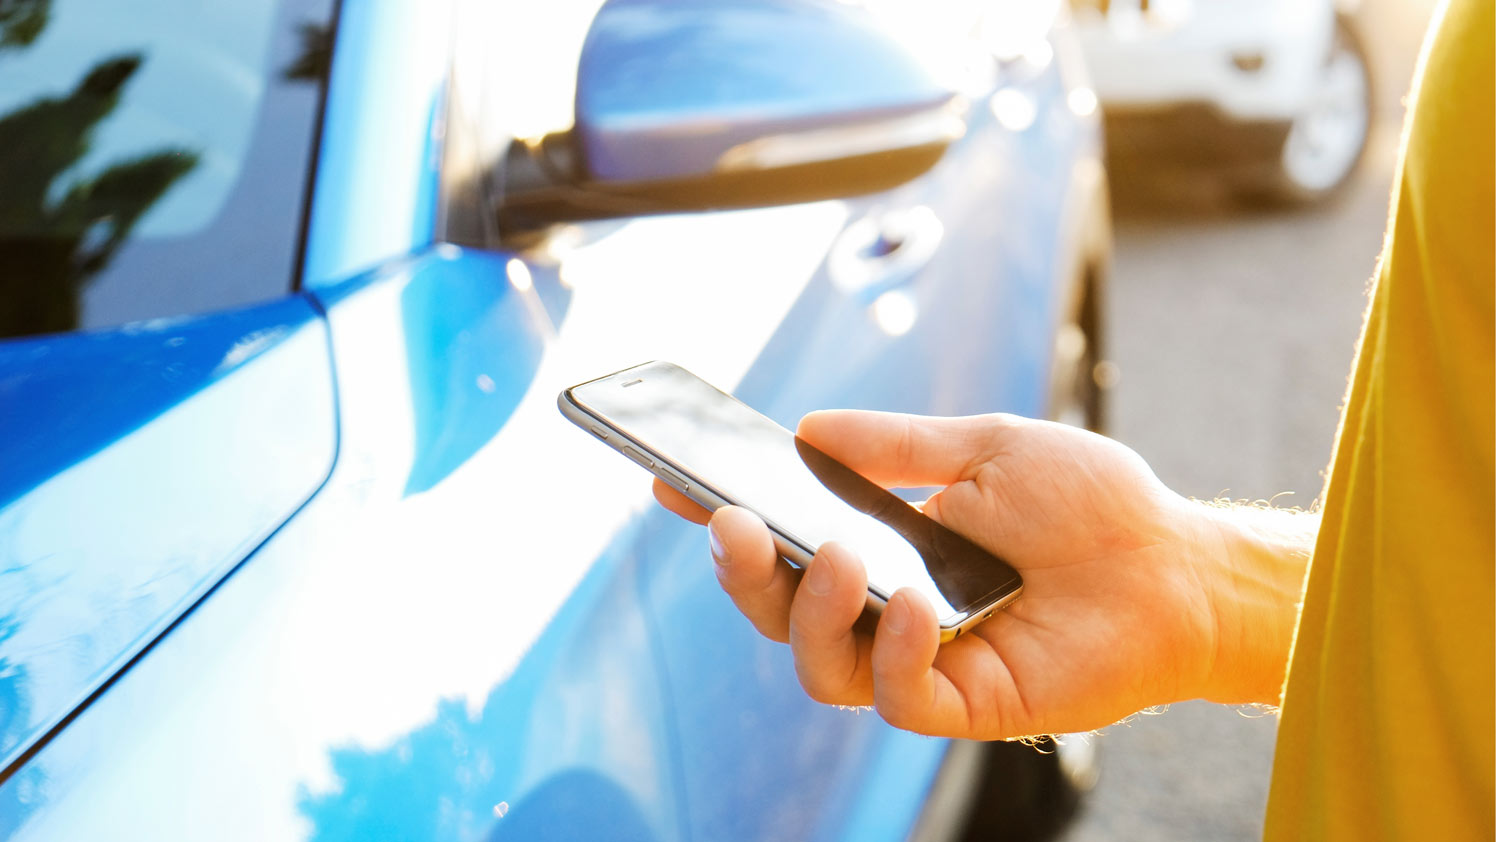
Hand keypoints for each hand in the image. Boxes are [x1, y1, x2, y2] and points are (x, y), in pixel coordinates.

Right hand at [654, 410, 1309, 739]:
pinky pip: (899, 696)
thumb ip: (895, 446)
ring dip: (810, 611)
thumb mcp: (983, 448)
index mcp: (884, 549)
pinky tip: (915, 603)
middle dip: (743, 573)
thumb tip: (806, 427)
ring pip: (820, 667)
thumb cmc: (1088, 503)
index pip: (785, 543)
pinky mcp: (967, 703)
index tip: (670, 481)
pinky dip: (893, 649)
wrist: (1176, 561)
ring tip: (837, 555)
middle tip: (732, 520)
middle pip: (781, 615)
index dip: (724, 519)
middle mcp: (888, 611)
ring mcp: (923, 661)